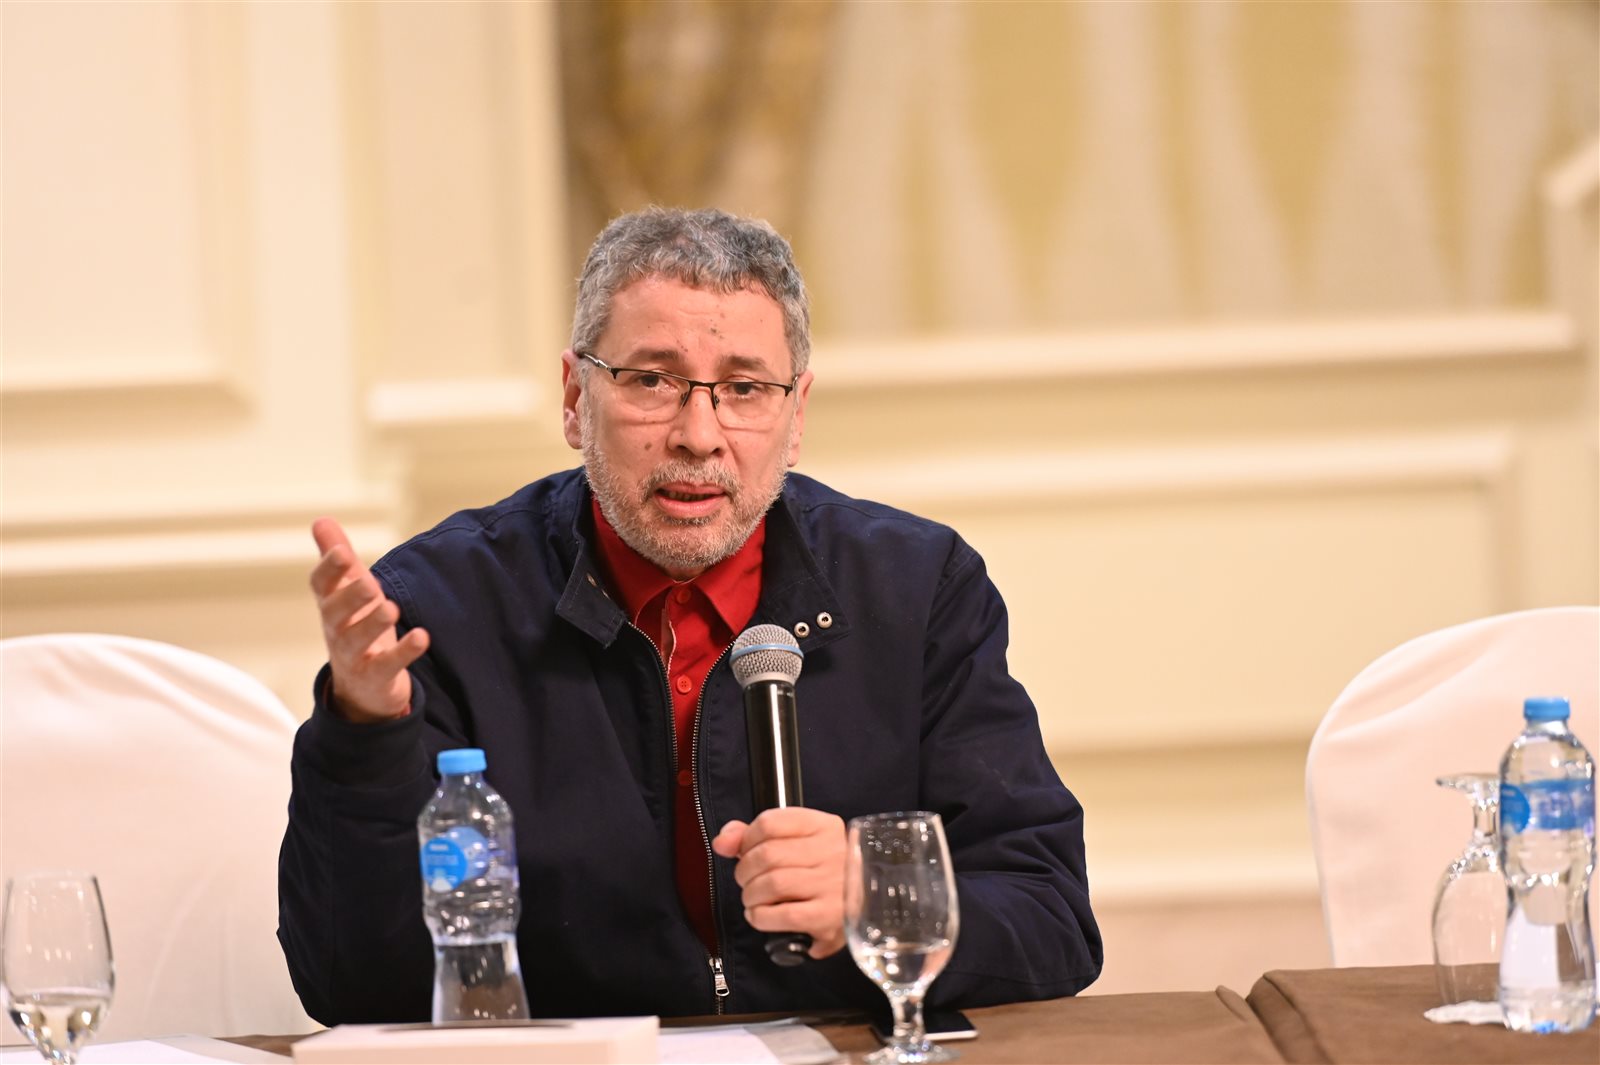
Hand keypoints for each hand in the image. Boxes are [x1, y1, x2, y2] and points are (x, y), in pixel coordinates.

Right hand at [309, 517, 428, 722]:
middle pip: (335, 613)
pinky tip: (422, 637)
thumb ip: (337, 559)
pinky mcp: (376, 676)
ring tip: (391, 609)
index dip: (329, 569)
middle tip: (368, 582)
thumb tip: (321, 520)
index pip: (321, 585)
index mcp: (331, 605)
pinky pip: (387, 665)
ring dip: (373, 624)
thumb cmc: (355, 625)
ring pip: (357, 640)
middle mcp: (338, 630)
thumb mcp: (347, 591)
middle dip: (350, 597)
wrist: (361, 687)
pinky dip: (404, 652)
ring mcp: (354, 656)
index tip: (342, 553)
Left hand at [712, 807, 846, 958]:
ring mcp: (834, 885)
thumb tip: (722, 842)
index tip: (746, 853)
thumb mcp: (797, 844)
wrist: (864, 907)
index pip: (770, 822)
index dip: (746, 840)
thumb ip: (753, 836)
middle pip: (767, 855)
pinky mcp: (830, 917)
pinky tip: (760, 916)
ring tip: (753, 899)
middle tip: (747, 882)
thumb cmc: (823, 872)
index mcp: (825, 826)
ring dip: (751, 895)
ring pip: (772, 884)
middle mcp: (833, 852)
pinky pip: (783, 915)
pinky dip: (761, 917)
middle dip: (744, 871)